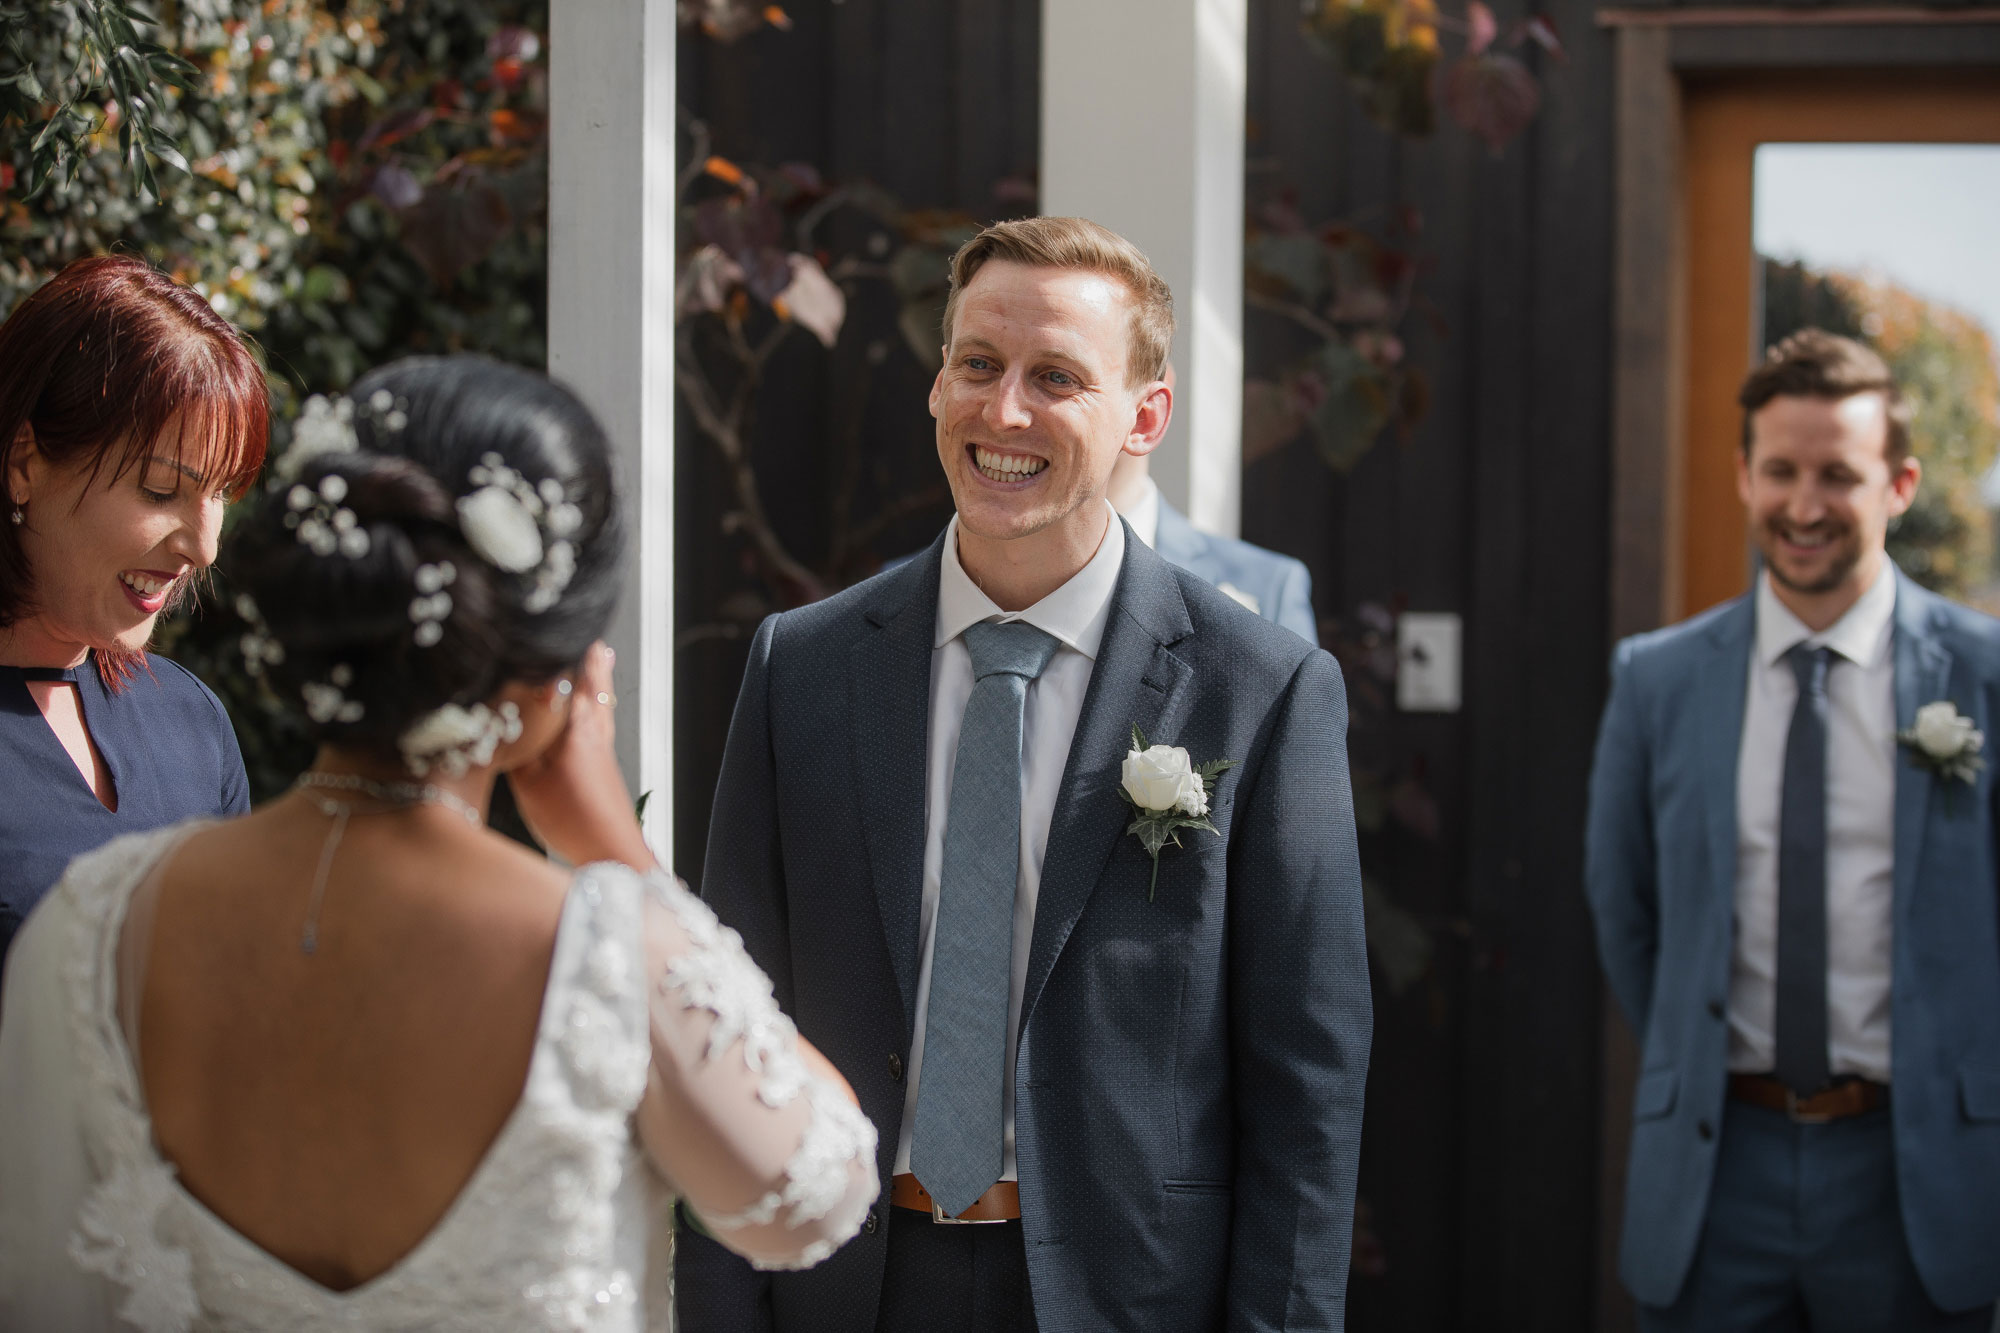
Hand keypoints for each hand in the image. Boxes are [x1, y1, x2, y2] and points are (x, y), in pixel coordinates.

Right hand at [509, 641, 656, 870]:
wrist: (611, 850)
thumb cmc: (573, 818)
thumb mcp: (529, 779)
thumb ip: (519, 739)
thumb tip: (503, 709)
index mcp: (576, 724)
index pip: (570, 673)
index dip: (561, 649)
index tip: (548, 628)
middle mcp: (594, 727)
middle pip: (591, 680)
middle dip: (585, 655)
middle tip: (582, 629)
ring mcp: (603, 744)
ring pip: (600, 698)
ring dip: (596, 674)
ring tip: (599, 652)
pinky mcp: (605, 761)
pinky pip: (602, 717)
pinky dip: (599, 700)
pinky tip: (595, 705)